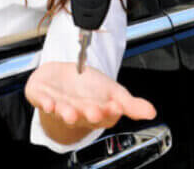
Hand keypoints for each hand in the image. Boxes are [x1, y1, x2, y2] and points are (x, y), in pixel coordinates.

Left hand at [26, 62, 155, 130]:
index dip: (110, 111)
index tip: (116, 106)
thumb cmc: (87, 87)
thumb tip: (152, 112)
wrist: (60, 78)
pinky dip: (44, 102)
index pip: (106, 116)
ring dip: (66, 113)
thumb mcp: (112, 92)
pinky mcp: (41, 97)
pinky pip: (41, 101)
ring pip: (62, 112)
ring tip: (70, 112)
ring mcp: (58, 106)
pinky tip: (49, 103)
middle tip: (95, 111)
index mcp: (97, 113)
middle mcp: (78, 113)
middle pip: (84, 116)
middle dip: (89, 114)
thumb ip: (131, 103)